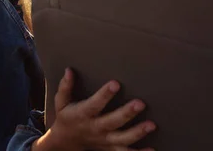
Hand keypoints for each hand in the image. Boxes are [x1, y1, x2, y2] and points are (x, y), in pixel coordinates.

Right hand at [33, 68, 155, 150]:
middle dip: (127, 113)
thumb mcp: (61, 102)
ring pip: (122, 139)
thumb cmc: (66, 117)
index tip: (115, 83)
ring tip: (151, 125)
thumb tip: (69, 70)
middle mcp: (95, 128)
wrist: (65, 142)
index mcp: (83, 114)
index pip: (94, 104)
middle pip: (112, 122)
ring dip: (137, 132)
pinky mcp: (110, 148)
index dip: (104, 94)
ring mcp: (104, 140)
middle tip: (140, 103)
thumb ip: (65, 87)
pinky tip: (152, 149)